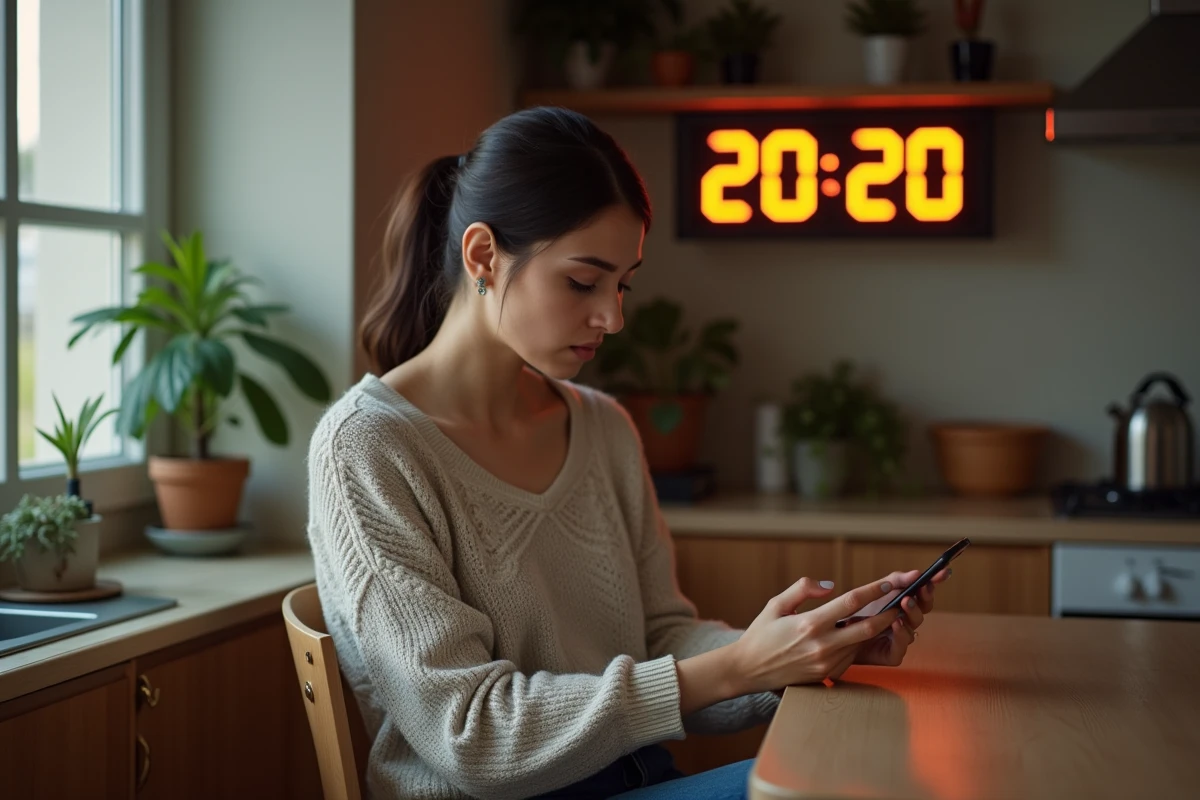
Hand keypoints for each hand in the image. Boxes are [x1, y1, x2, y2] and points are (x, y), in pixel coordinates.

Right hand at [730, 576, 901, 694]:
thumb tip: (830, 584)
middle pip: (868, 627)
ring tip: (886, 615)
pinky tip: (858, 634)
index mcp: (810, 624)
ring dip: (876, 630)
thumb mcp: (776, 604)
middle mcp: (822, 645)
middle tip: (901, 603)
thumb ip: (803, 588)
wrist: (748, 670)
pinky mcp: (827, 674)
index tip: (889, 583)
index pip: (851, 603)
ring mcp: (826, 663)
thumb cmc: (761, 634)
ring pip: (862, 643)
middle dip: (889, 614)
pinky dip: (858, 644)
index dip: (874, 591)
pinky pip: (851, 656)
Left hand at [829, 568, 951, 677]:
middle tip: (920, 588)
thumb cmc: (851, 611)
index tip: (943, 571)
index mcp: (901, 604)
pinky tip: (895, 623)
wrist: (830, 636)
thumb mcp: (872, 591)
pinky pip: (901, 647)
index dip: (934, 583)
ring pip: (914, 627)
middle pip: (923, 610)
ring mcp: (898, 638)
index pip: (923, 593)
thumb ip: (893, 581)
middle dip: (923, 598)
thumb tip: (916, 573)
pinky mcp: (890, 655)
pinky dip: (901, 635)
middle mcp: (903, 621)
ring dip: (912, 613)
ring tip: (905, 602)